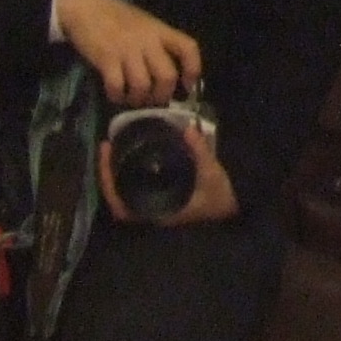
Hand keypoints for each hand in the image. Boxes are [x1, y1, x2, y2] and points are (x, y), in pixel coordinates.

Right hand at [55, 0, 201, 105]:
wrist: (86, 7)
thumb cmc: (118, 17)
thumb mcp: (146, 24)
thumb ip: (158, 44)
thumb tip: (170, 76)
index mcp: (161, 30)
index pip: (188, 48)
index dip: (193, 70)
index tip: (187, 86)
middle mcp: (148, 41)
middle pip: (167, 76)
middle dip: (162, 95)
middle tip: (154, 100)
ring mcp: (127, 50)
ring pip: (143, 85)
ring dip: (139, 99)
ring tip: (133, 99)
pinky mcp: (106, 59)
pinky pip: (117, 86)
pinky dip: (117, 97)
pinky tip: (116, 95)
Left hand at [99, 117, 240, 228]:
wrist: (233, 206)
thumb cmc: (220, 197)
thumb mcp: (212, 174)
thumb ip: (200, 152)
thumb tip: (187, 129)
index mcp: (159, 211)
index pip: (122, 207)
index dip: (108, 185)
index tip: (107, 158)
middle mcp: (152, 210)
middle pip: (118, 197)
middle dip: (108, 173)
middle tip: (107, 145)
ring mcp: (155, 204)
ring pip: (126, 191)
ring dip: (116, 172)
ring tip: (115, 147)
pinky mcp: (162, 195)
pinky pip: (137, 185)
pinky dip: (130, 172)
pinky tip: (132, 154)